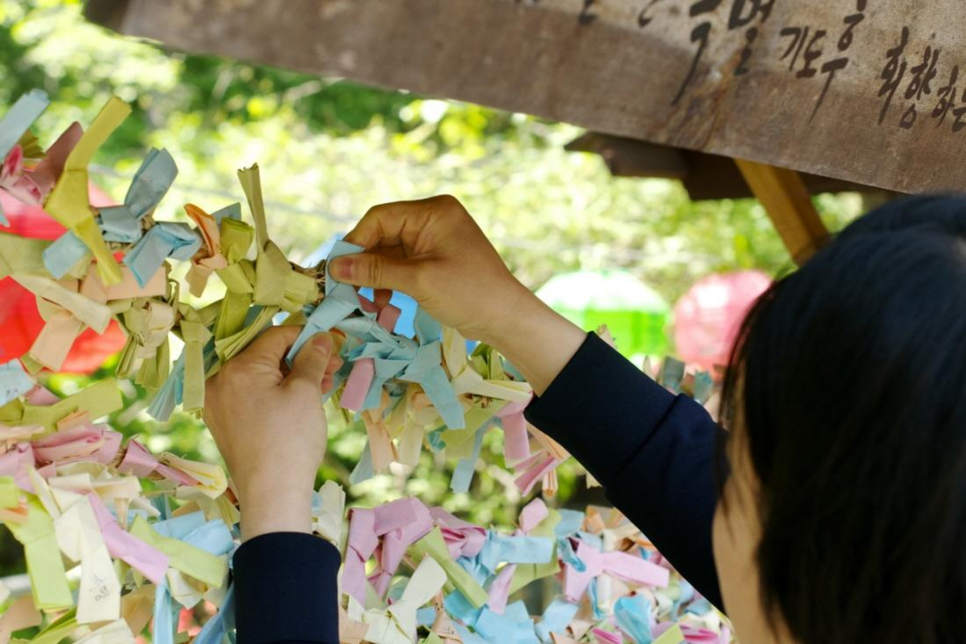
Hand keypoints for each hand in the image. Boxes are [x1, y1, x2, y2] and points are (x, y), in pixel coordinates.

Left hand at [203, 326, 342, 539]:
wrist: (273, 494)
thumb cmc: (291, 440)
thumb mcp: (306, 392)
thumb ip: (312, 358)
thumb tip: (319, 338)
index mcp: (237, 368)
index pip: (275, 336)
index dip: (307, 336)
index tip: (332, 342)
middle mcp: (219, 382)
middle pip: (266, 356)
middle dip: (301, 358)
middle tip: (332, 367)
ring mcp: (218, 404)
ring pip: (260, 376)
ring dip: (291, 376)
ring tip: (323, 385)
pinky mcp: (224, 422)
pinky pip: (251, 395)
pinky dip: (276, 392)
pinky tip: (301, 399)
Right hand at [330, 195, 527, 343]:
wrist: (506, 318)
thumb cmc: (469, 293)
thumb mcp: (419, 281)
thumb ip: (376, 271)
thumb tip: (335, 267)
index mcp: (433, 212)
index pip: (380, 218)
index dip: (356, 243)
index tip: (338, 269)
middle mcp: (432, 220)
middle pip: (383, 235)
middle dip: (365, 264)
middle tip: (347, 291)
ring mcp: (434, 241)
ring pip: (389, 254)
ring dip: (375, 278)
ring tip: (368, 303)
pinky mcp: (434, 261)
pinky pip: (402, 266)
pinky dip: (389, 283)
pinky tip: (382, 303)